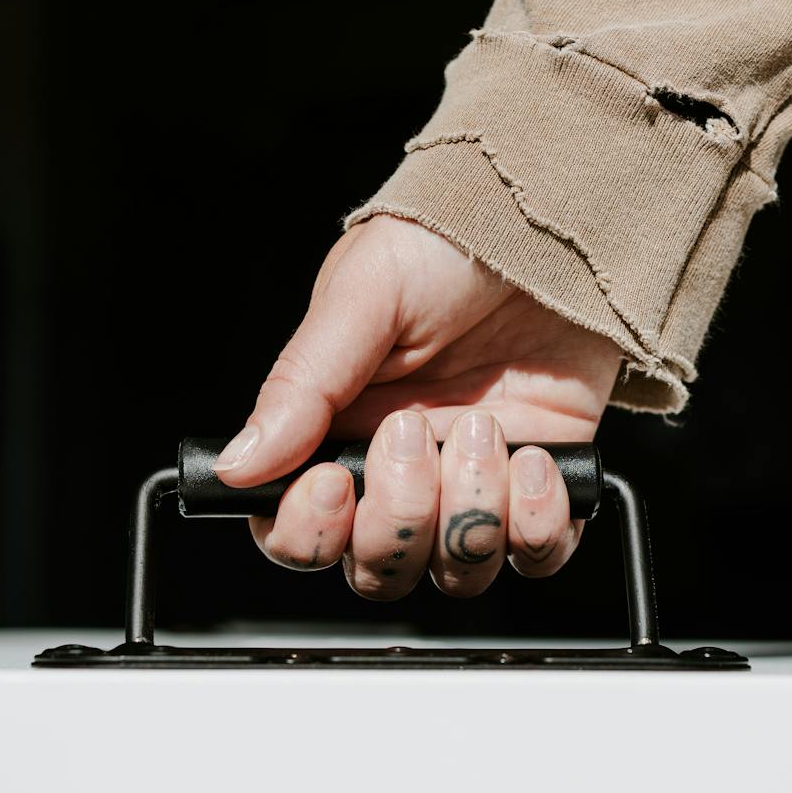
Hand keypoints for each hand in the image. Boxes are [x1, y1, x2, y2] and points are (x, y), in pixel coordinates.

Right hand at [215, 216, 621, 598]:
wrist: (552, 220)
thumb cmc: (447, 244)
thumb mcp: (363, 296)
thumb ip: (301, 384)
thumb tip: (239, 462)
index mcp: (336, 434)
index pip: (297, 533)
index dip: (310, 531)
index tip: (334, 482)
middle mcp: (400, 474)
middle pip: (377, 567)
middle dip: (397, 517)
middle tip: (413, 434)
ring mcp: (472, 486)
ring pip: (455, 572)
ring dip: (469, 516)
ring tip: (485, 430)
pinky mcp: (543, 485)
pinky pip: (539, 555)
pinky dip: (539, 525)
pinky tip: (535, 459)